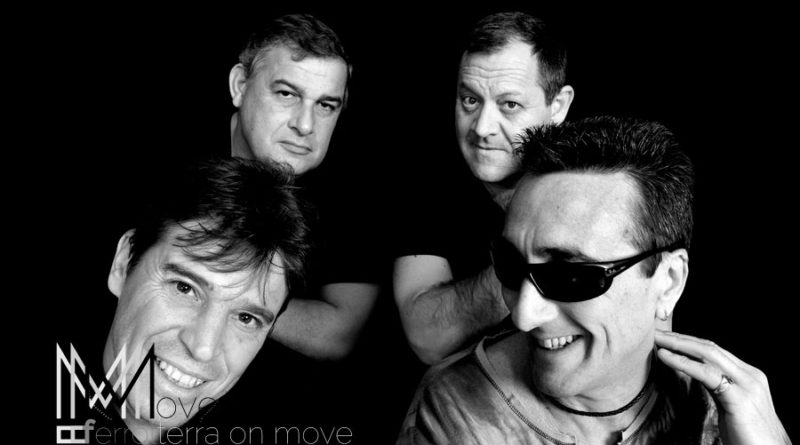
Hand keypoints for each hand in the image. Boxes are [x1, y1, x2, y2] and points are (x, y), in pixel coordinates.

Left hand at [655, 330, 790, 444]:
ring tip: (656, 339)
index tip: (666, 338)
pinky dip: (682, 362)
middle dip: (680, 338)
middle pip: (709, 347)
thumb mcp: (731, 407)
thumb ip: (718, 390)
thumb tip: (695, 377)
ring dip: (678, 344)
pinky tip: (664, 357)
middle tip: (656, 332)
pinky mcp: (740, 398)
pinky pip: (706, 374)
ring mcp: (747, 384)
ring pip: (708, 354)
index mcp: (748, 376)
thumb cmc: (749, 437)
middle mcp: (750, 376)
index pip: (714, 351)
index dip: (689, 342)